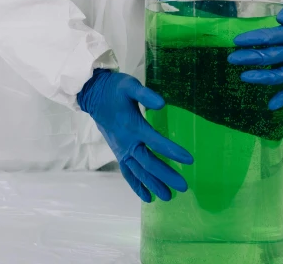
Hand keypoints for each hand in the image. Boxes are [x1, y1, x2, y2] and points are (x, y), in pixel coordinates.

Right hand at [77, 69, 192, 201]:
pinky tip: (147, 196)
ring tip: (168, 197)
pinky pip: (127, 172)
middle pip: (149, 163)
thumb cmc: (115, 89)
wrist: (93, 95)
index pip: (156, 142)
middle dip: (166, 176)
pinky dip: (136, 185)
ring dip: (153, 184)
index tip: (189, 160)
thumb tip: (162, 103)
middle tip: (183, 187)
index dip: (173, 151)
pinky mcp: (118, 152)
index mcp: (133, 126)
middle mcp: (127, 142)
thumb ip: (146, 94)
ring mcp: (122, 150)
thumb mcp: (130, 85)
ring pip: (138, 172)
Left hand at [227, 2, 282, 109]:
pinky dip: (282, 98)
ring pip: (278, 75)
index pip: (269, 37)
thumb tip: (280, 18)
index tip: (236, 41)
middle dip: (249, 58)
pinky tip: (270, 105)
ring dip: (261, 78)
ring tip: (243, 77)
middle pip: (270, 57)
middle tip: (232, 58)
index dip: (252, 39)